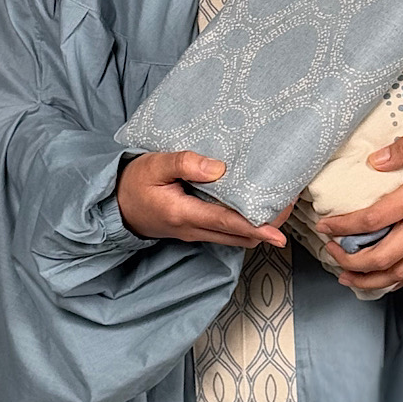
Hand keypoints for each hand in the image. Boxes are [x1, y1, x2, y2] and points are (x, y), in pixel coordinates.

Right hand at [116, 150, 291, 247]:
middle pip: (239, 235)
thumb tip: (219, 168)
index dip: (256, 228)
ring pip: (234, 237)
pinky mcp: (195, 229)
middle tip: (289, 204)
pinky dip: (243, 224)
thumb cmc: (133, 182)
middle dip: (266, 226)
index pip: (227, 224)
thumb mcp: (154, 165)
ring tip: (278, 203)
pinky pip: (225, 232)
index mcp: (184, 214)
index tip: (279, 234)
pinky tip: (253, 206)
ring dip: (257, 227)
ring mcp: (194, 233)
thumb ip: (184, 164)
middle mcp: (193, 229)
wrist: (113, 205)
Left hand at [313, 128, 402, 291]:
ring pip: (399, 273)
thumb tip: (374, 160)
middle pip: (381, 256)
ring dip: (369, 279)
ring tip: (346, 276)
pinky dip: (398, 281)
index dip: (343, 227)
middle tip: (330, 252)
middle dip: (350, 261)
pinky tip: (383, 280)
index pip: (372, 219)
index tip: (324, 226)